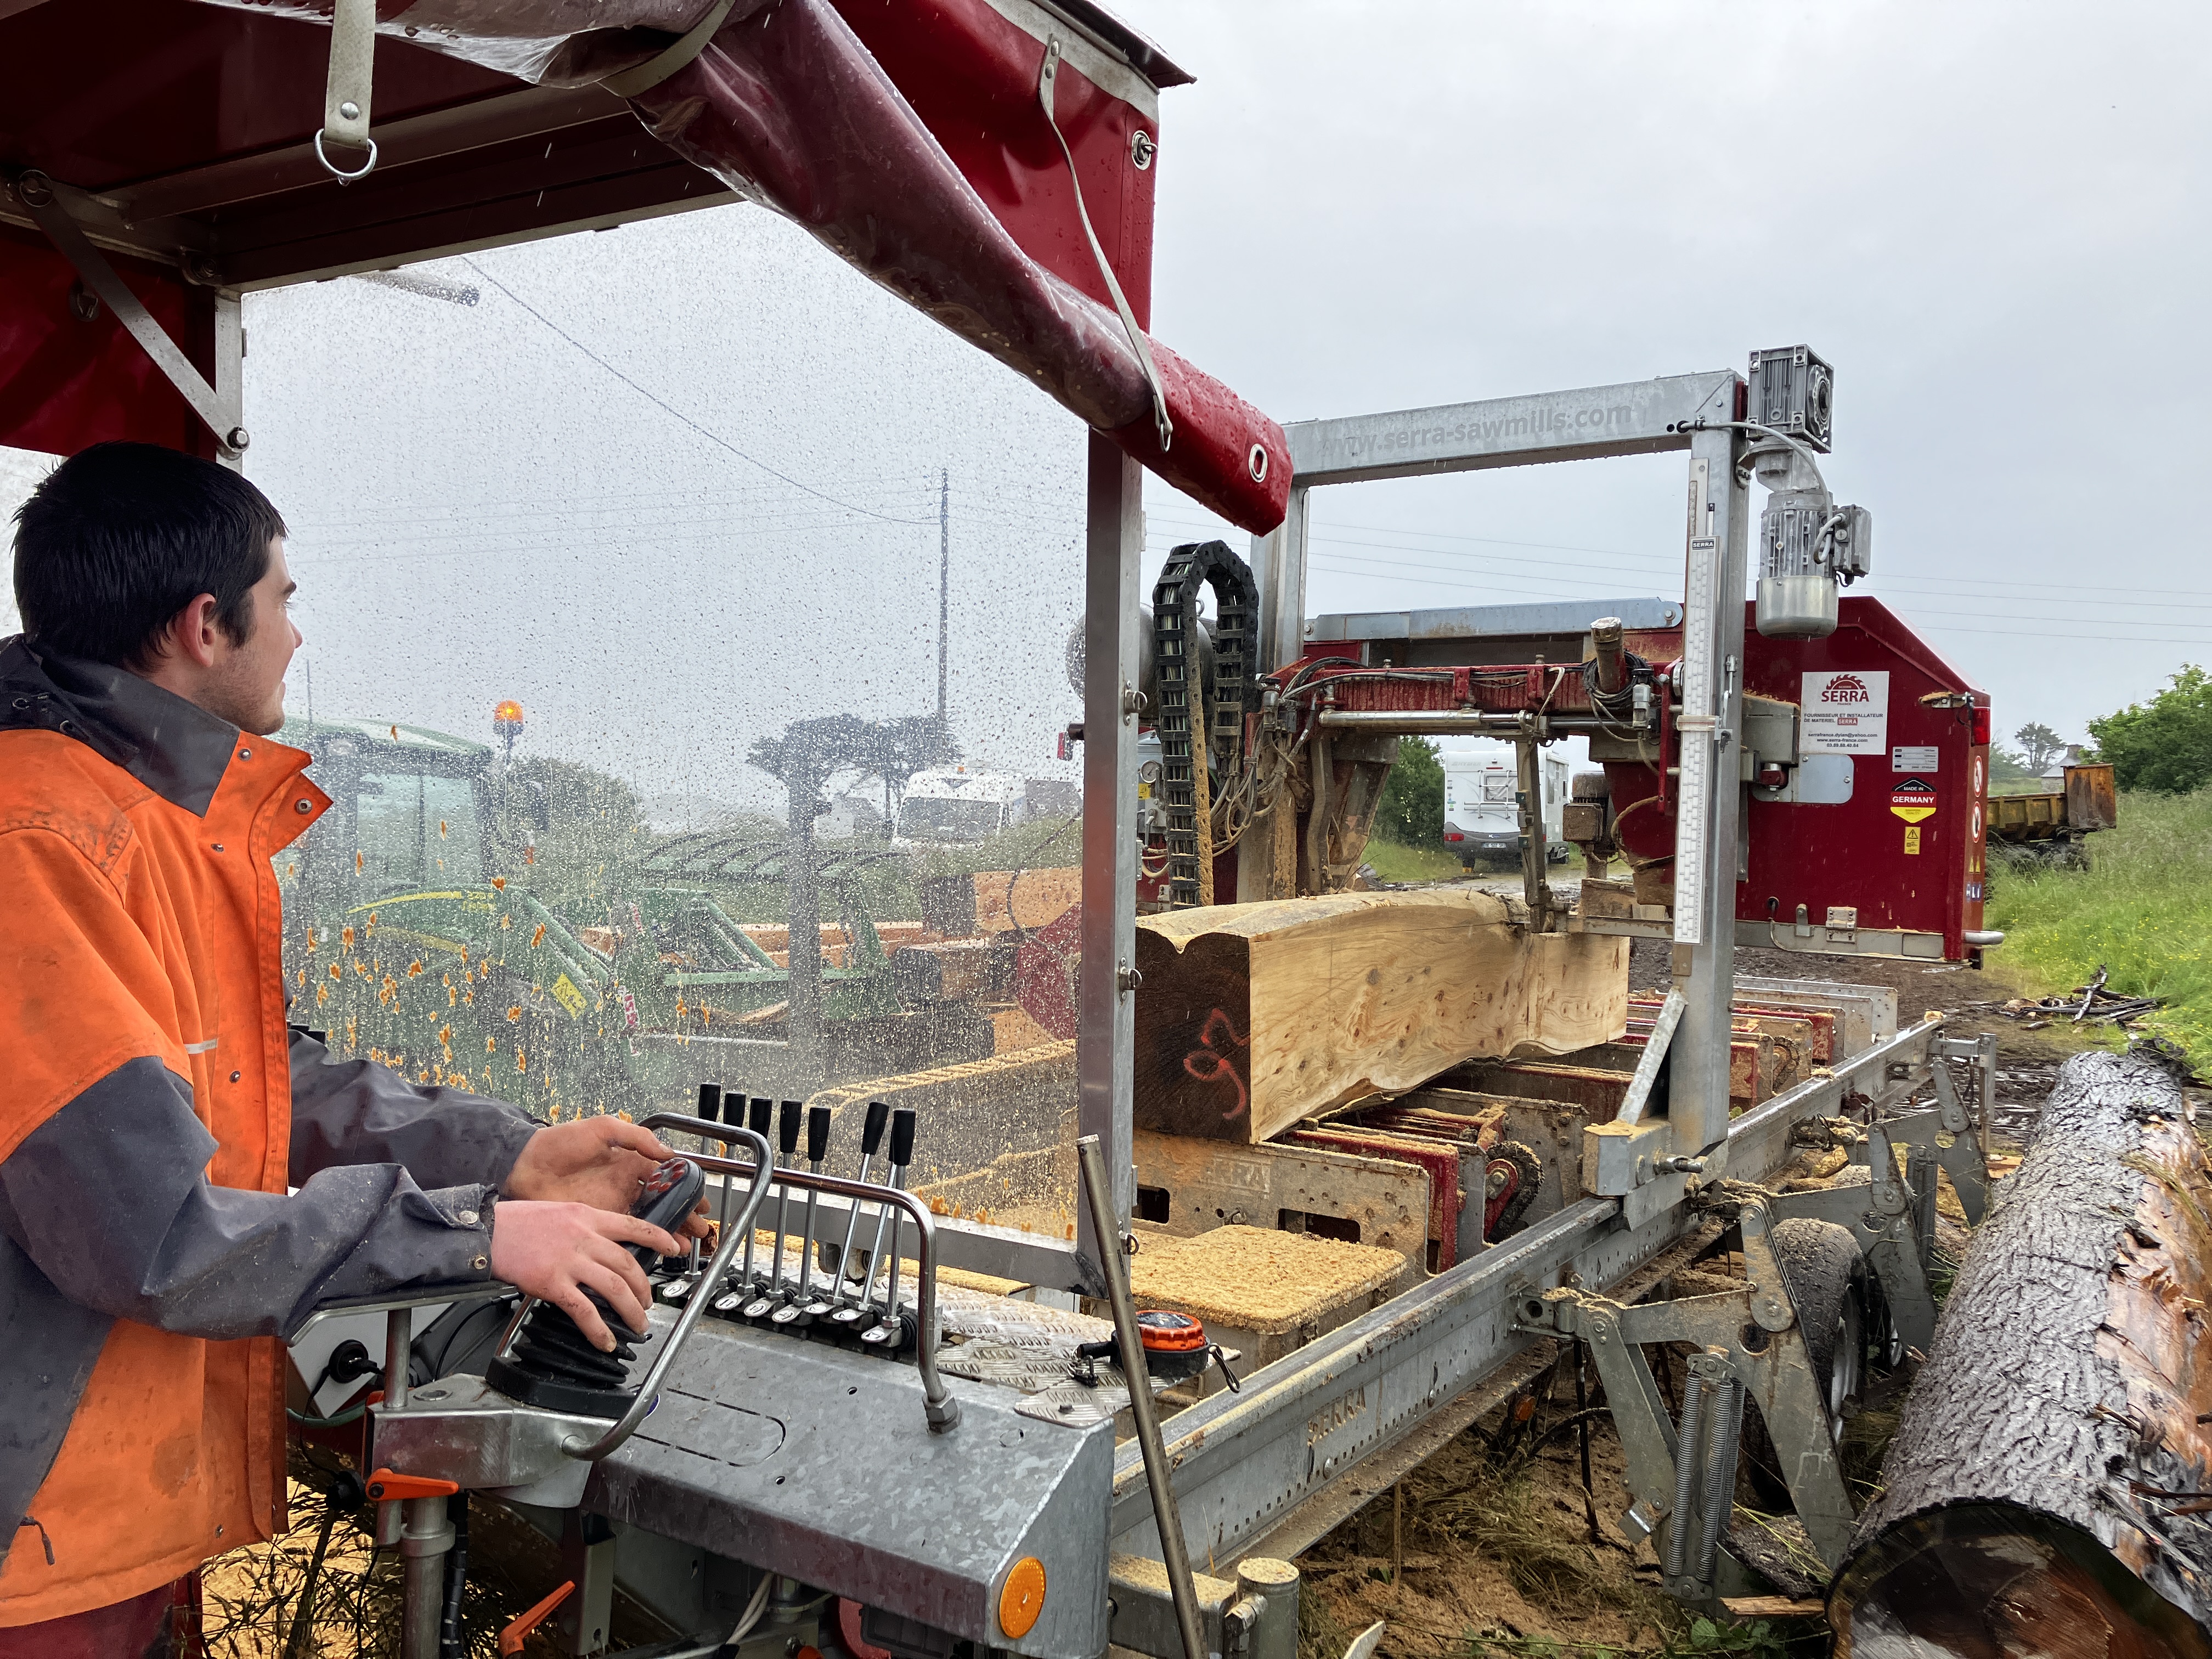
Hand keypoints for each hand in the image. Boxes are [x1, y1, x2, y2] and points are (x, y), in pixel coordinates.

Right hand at [489, 1200, 682, 1350]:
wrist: (488, 1231)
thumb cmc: (519, 1223)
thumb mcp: (561, 1212)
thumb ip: (585, 1228)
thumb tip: (603, 1247)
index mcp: (588, 1217)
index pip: (634, 1226)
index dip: (659, 1239)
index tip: (675, 1248)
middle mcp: (584, 1237)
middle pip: (628, 1265)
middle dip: (645, 1288)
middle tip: (649, 1302)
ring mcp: (569, 1261)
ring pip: (614, 1288)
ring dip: (631, 1311)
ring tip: (638, 1324)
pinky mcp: (552, 1283)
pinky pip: (584, 1310)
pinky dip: (598, 1330)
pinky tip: (604, 1341)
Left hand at [504, 1117, 709, 1236]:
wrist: (523, 1166)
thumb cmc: (559, 1142)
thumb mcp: (603, 1128)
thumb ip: (637, 1137)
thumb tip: (666, 1151)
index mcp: (629, 1163)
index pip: (666, 1178)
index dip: (685, 1191)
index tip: (701, 1202)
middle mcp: (624, 1186)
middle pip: (662, 1205)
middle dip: (684, 1217)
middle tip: (701, 1230)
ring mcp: (610, 1206)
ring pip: (647, 1224)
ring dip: (668, 1234)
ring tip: (685, 1246)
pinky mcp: (595, 1223)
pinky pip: (623, 1236)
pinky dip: (641, 1245)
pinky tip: (655, 1252)